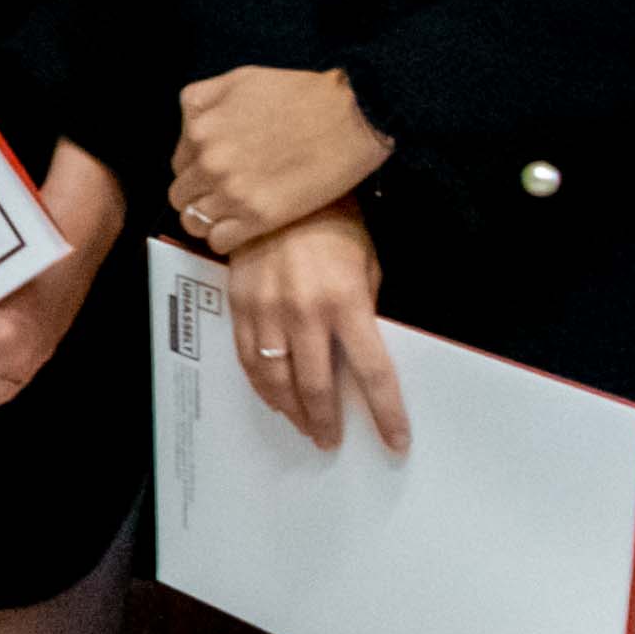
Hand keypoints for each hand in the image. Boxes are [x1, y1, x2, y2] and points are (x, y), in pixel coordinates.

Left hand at [171, 65, 392, 255]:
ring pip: (193, 221)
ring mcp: (232, 192)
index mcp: (201, 129)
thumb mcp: (240, 79)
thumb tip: (189, 124)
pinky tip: (242, 228)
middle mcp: (210, 162)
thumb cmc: (302, 93)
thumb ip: (203, 101)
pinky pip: (218, 241)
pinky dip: (225, 238)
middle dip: (199, 195)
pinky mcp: (257, 217)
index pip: (178, 164)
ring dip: (208, 219)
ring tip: (231, 214)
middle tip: (224, 194)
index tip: (215, 172)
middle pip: (181, 195)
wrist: (352, 116)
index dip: (196, 169)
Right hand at [225, 208, 406, 455]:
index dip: (386, 413)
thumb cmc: (332, 224)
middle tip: (331, 441)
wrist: (274, 192)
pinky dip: (262, 386)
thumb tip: (360, 350)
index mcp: (346, 302)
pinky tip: (274, 397)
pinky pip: (247, 359)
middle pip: (316, 387)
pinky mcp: (239, 307)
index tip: (395, 440)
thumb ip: (365, 309)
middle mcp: (304, 314)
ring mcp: (267, 312)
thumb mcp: (367, 264)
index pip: (372, 372)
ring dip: (292, 411)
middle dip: (327, 421)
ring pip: (276, 380)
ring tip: (304, 426)